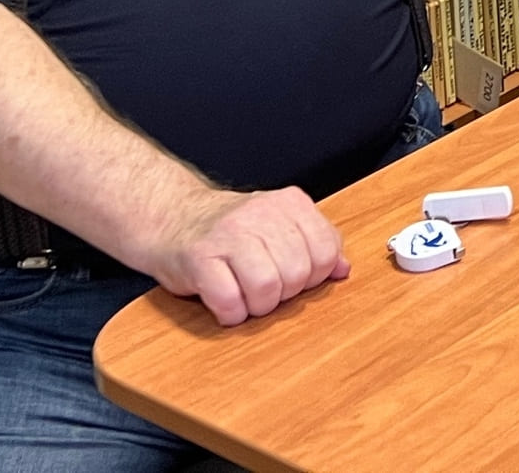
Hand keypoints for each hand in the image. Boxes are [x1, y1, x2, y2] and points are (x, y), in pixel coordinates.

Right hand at [145, 186, 346, 326]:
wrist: (175, 218)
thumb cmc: (234, 232)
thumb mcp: (282, 227)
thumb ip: (316, 243)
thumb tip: (343, 269)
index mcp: (290, 203)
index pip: (325, 251)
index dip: (314, 277)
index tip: (294, 278)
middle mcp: (261, 213)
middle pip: (298, 273)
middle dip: (285, 294)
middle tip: (266, 288)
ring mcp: (228, 233)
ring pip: (267, 287)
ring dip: (258, 306)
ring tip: (246, 296)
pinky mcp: (198, 257)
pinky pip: (229, 301)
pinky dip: (231, 313)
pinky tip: (226, 303)